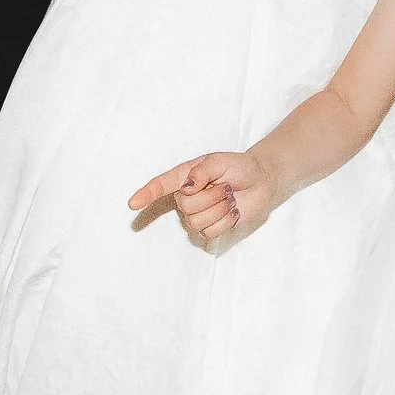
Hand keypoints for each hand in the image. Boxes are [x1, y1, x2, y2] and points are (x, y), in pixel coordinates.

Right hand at [129, 151, 275, 244]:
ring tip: (229, 198)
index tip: (132, 204)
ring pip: (197, 222)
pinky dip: (226, 221)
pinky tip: (233, 211)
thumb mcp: (220, 160)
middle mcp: (186, 198)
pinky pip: (210, 233)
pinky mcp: (209, 230)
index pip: (160, 186)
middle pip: (185, 206)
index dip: (146, 194)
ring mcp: (196, 216)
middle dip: (211, 197)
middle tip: (226, 187)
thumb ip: (202, 171)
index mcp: (184, 178)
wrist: (261, 182)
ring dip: (220, 209)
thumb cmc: (239, 168)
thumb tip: (187, 187)